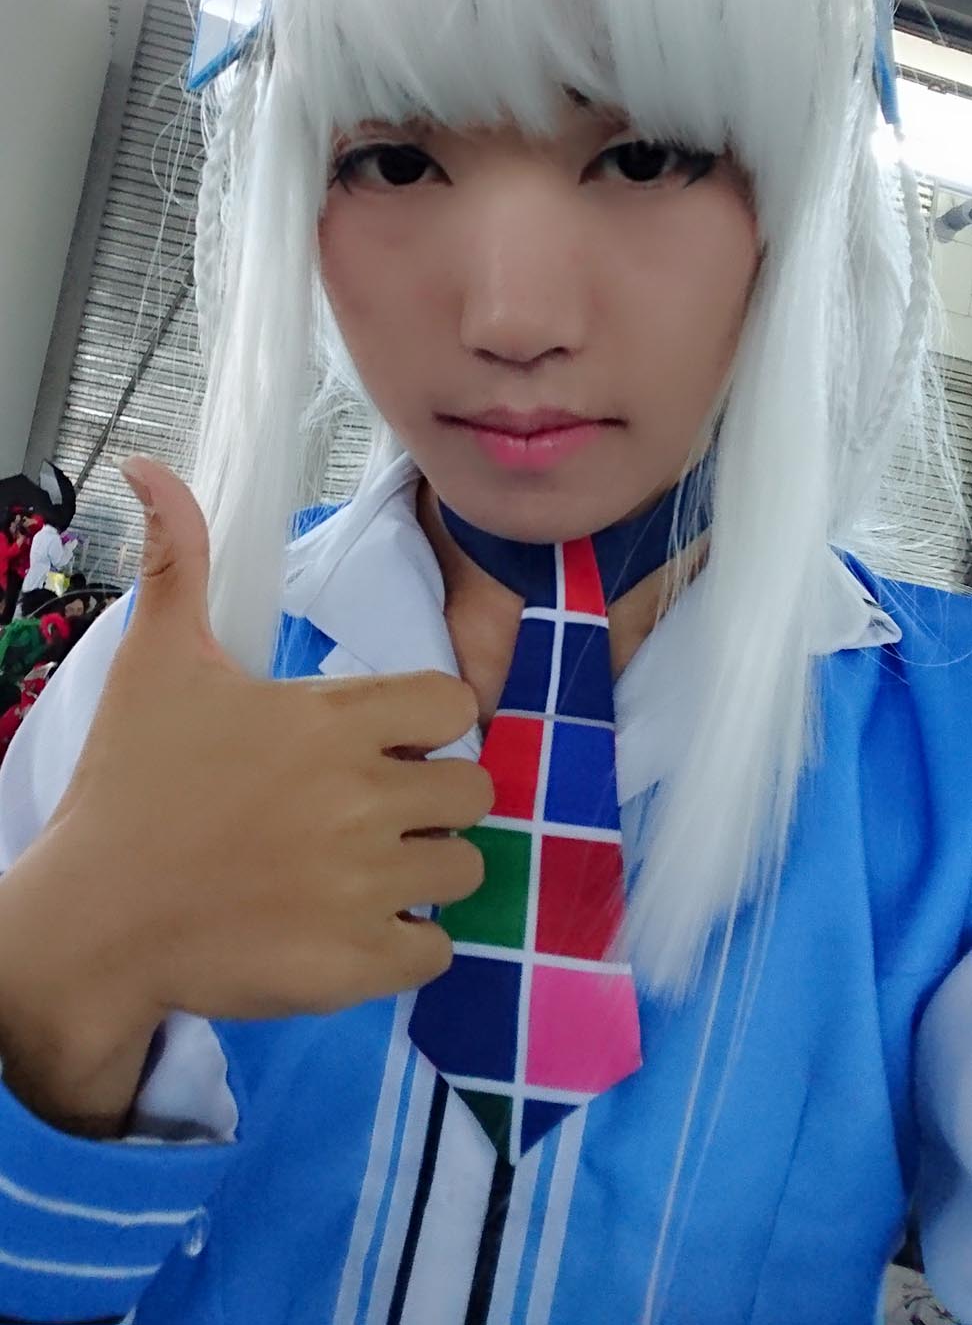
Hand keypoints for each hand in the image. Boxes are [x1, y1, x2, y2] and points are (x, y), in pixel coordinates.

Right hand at [39, 456, 492, 1027]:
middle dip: (436, 798)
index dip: (429, 722)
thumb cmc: (128, 784)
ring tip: (366, 872)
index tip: (388, 740)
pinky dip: (409, 944)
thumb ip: (180, 562)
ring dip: (427, 870)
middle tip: (378, 812)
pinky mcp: (357, 963)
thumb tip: (151, 467)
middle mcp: (364, 798)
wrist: (92, 920)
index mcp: (332, 720)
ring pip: (464, 870)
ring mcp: (365, 885)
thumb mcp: (156, 661)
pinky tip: (356, 928)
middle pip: (474, 790)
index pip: (455, 705)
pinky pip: (437, 952)